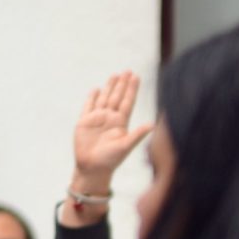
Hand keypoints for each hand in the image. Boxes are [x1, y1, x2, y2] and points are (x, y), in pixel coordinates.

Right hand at [64, 72, 152, 226]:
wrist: (92, 167)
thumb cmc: (111, 160)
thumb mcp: (126, 146)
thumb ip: (138, 134)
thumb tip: (153, 125)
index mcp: (121, 123)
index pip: (128, 102)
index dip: (132, 89)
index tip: (136, 77)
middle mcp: (110, 119)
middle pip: (117, 97)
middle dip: (122, 84)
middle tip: (128, 71)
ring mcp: (97, 119)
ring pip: (104, 98)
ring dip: (109, 87)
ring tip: (115, 75)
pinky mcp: (84, 122)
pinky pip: (88, 106)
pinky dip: (92, 97)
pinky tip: (96, 89)